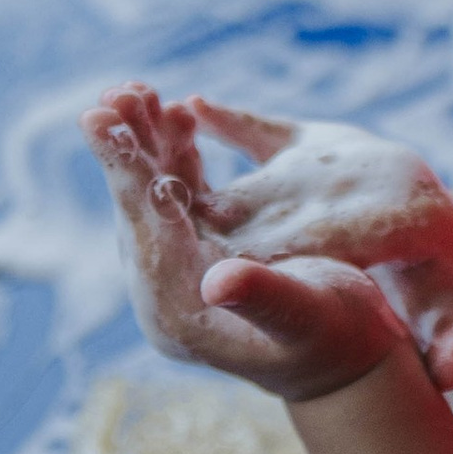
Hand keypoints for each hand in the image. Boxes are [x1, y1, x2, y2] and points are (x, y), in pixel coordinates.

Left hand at [84, 81, 408, 400]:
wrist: (350, 364)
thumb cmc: (338, 342)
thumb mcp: (307, 318)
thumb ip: (266, 297)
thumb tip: (218, 280)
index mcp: (177, 310)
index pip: (142, 227)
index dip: (124, 169)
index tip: (102, 120)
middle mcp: (164, 292)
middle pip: (134, 207)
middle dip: (124, 146)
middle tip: (111, 92)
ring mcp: (179, 273)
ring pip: (151, 196)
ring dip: (145, 144)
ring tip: (135, 90)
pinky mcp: (200, 256)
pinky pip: (178, 196)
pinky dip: (173, 155)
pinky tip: (177, 114)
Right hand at [181, 99, 452, 386]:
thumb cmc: (451, 284)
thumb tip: (448, 377)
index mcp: (411, 213)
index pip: (341, 237)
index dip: (286, 256)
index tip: (230, 279)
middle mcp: (373, 169)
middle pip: (292, 197)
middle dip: (233, 215)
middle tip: (169, 225)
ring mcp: (343, 147)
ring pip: (265, 159)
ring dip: (217, 161)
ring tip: (154, 166)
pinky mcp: (318, 135)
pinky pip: (263, 128)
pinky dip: (224, 122)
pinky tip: (179, 113)